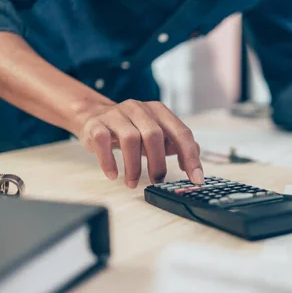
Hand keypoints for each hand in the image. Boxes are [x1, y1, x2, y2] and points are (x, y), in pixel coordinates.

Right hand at [76, 100, 202, 187]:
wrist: (95, 117)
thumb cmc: (132, 129)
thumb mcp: (156, 133)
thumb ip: (176, 143)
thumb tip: (196, 157)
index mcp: (159, 111)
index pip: (181, 132)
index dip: (190, 157)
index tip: (196, 178)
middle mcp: (139, 109)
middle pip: (154, 135)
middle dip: (158, 164)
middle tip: (158, 181)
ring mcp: (116, 114)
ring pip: (130, 139)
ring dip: (134, 167)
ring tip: (132, 183)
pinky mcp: (96, 124)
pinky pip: (103, 142)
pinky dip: (109, 161)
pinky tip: (113, 174)